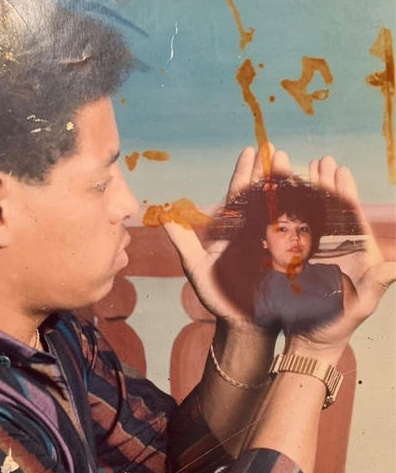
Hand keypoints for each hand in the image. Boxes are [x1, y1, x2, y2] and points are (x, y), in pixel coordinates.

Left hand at [162, 144, 292, 326]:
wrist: (243, 324)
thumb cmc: (219, 296)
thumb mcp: (196, 266)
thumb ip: (182, 240)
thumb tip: (162, 216)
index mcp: (235, 228)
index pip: (240, 194)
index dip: (245, 172)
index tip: (250, 150)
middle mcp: (257, 231)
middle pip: (264, 195)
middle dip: (269, 172)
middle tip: (274, 148)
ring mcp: (276, 242)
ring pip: (283, 207)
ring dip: (288, 186)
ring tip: (290, 163)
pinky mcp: (292, 257)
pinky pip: (300, 230)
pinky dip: (305, 212)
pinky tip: (310, 193)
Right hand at [286, 156, 394, 352]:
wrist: (308, 344)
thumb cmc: (339, 325)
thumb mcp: (363, 302)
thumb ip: (381, 279)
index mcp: (350, 252)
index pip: (348, 214)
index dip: (344, 191)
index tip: (339, 168)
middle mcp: (327, 249)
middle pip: (324, 209)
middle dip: (321, 183)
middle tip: (318, 159)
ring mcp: (305, 254)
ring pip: (301, 216)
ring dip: (298, 193)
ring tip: (295, 170)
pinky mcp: (284, 263)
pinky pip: (280, 234)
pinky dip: (276, 215)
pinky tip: (270, 200)